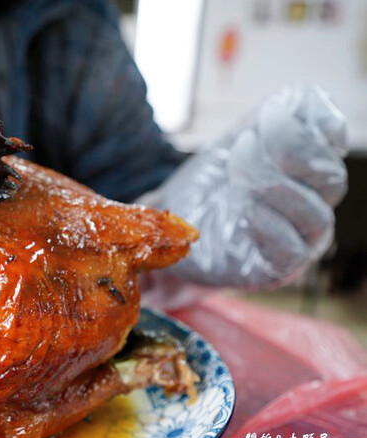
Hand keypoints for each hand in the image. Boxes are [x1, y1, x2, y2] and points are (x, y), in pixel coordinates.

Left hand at [141, 85, 346, 288]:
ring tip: (234, 178)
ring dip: (269, 187)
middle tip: (242, 146)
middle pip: (330, 175)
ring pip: (316, 214)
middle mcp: (315, 199)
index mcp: (308, 161)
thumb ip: (264, 119)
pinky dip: (266, 224)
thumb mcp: (232, 140)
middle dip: (286, 152)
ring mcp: (302, 237)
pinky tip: (241, 211)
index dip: (309, 122)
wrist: (171, 225)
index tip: (267, 115)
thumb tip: (292, 102)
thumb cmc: (207, 184)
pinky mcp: (279, 268)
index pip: (333, 135)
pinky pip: (292, 250)